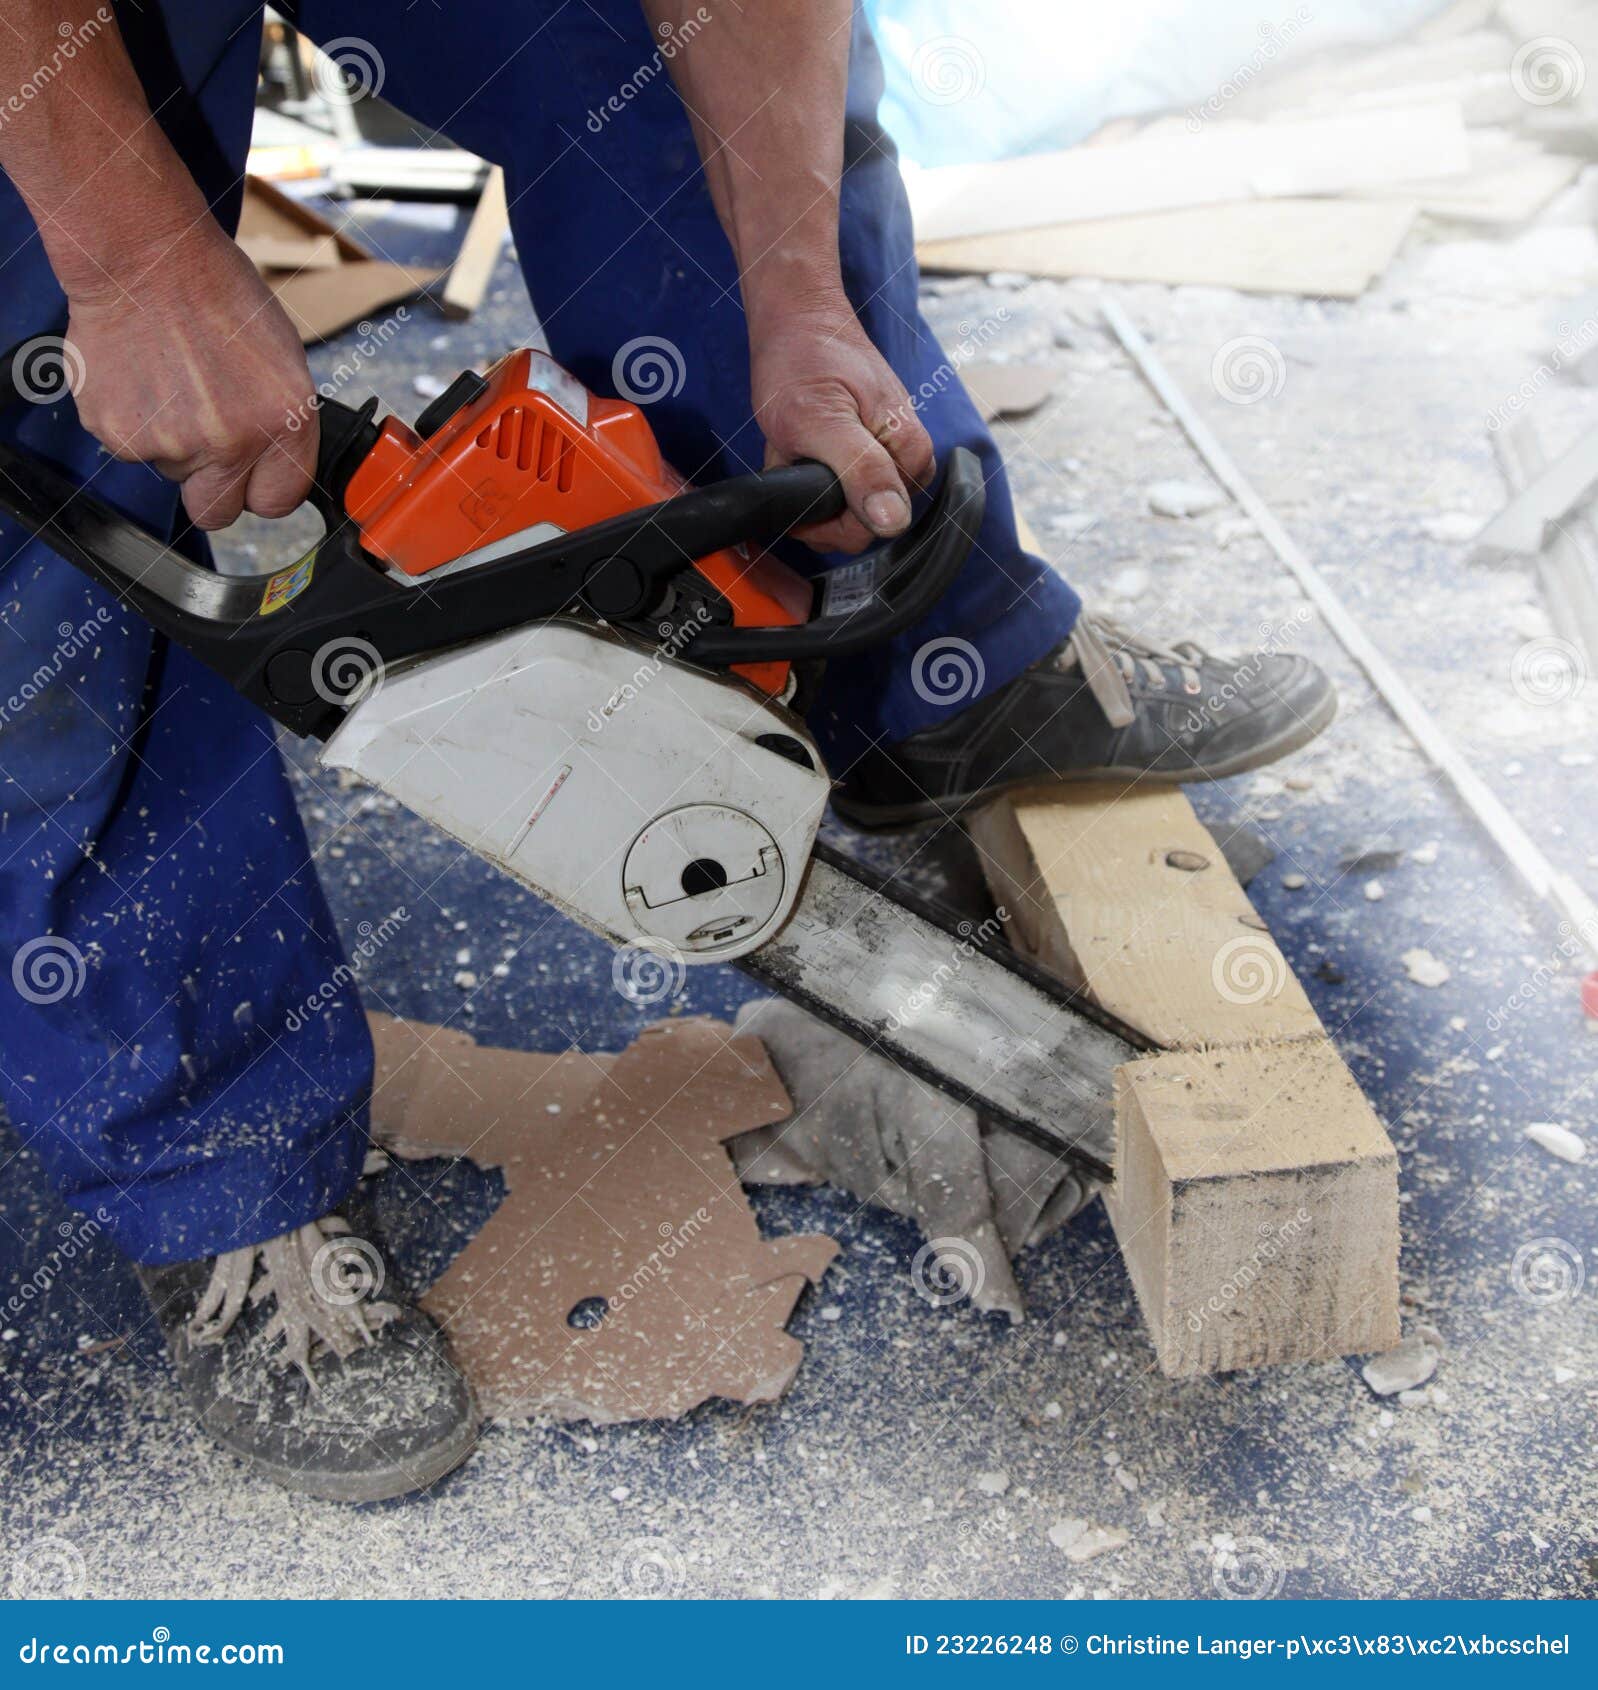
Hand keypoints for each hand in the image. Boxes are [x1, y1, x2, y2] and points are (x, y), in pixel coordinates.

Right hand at [67, 224, 318, 531]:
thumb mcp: (281, 362)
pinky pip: (128, 447)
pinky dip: (131, 418)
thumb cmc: (216, 295)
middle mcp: (230, 443)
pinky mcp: (117, 432)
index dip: (262, 489)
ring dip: (170, 440)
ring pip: (170, 472)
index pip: (277, 502)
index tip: (253, 475)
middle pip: (217, 512)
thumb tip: (272, 465)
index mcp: (283, 424)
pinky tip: (140, 374)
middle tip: (205, 444)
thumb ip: (278, 424)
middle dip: (212, 489)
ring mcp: (171, 442)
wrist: (143, 256)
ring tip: (171, 380)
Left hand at [749, 293, 934, 553]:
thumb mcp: (821, 419)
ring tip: (795, 444)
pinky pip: (835, 486)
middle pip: (860, 523)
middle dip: (816, 499)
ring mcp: (887, 456)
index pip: (875, 527)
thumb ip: (861, 471)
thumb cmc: (804, 359)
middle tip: (796, 452)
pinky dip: (807, 472)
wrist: (798, 316)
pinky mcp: (867, 451)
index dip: (829, 518)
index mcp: (910, 455)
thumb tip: (892, 520)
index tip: (801, 481)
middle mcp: (907, 461)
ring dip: (808, 486)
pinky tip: (797, 444)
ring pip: (843, 508)